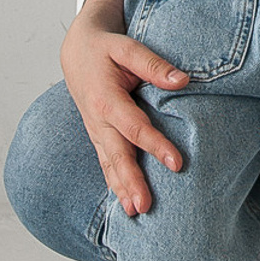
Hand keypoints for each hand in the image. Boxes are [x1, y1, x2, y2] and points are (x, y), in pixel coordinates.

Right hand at [59, 0, 189, 216]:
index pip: (134, 127)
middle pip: (117, 155)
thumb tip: (183, 81)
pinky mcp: (98, 136)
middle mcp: (97, 120)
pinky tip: (125, 204)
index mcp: (106, 98)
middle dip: (132, 182)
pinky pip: (105, 163)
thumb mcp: (127, 47)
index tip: (177, 164)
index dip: (155, 145)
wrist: (76, 52)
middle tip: (147, 206)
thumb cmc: (105, 49)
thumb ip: (153, 65)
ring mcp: (95, 131)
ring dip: (121, 189)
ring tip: (136, 213)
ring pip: (109, 164)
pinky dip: (114, 184)